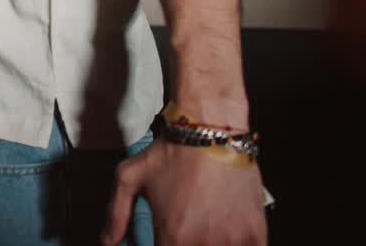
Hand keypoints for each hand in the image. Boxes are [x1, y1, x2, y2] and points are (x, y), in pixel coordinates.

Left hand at [103, 140, 265, 244]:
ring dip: (211, 243)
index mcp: (173, 238)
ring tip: (205, 226)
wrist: (210, 130)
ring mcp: (234, 241)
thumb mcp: (129, 178)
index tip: (164, 240)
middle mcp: (205, 245)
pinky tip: (226, 231)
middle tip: (185, 230)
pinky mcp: (257, 235)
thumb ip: (116, 214)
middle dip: (185, 243)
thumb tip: (108, 241)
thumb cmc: (172, 153)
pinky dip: (236, 243)